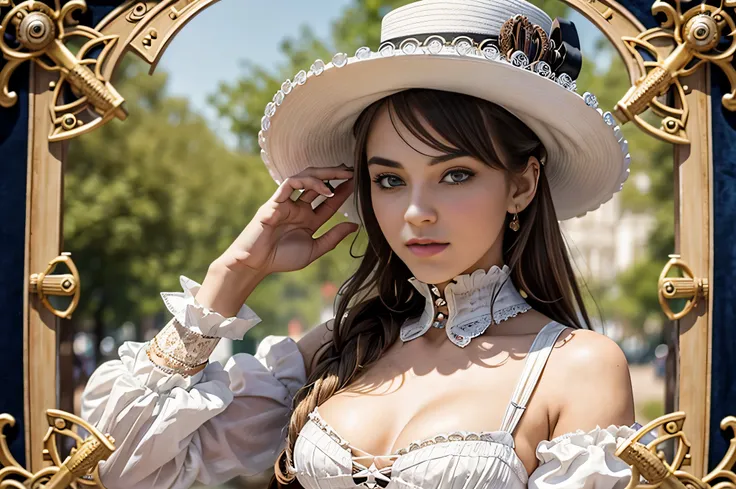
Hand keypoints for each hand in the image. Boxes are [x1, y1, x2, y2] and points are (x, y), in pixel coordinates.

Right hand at [218, 164, 358, 275]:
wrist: (255, 263)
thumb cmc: (282, 258)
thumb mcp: (314, 249)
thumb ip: (333, 238)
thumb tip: (355, 226)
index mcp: (308, 219)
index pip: (329, 201)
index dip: (343, 191)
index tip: (358, 183)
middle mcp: (299, 207)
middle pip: (319, 184)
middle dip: (335, 175)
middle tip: (352, 171)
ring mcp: (287, 202)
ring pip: (306, 178)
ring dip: (324, 174)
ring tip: (342, 175)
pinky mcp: (275, 201)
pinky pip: (290, 183)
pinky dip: (307, 182)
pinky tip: (324, 189)